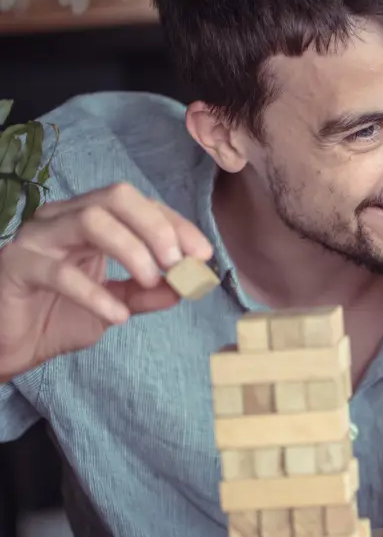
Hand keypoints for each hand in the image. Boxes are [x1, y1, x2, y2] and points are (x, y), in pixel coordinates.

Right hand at [0, 182, 212, 380]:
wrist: (9, 345)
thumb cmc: (60, 315)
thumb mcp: (117, 304)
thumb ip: (150, 293)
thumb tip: (190, 284)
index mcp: (89, 217)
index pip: (140, 204)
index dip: (176, 225)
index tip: (203, 255)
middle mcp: (63, 217)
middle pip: (117, 197)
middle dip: (156, 227)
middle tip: (177, 264)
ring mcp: (37, 237)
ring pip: (92, 221)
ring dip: (132, 251)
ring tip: (150, 283)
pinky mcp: (15, 265)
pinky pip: (60, 271)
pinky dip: (97, 294)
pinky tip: (117, 317)